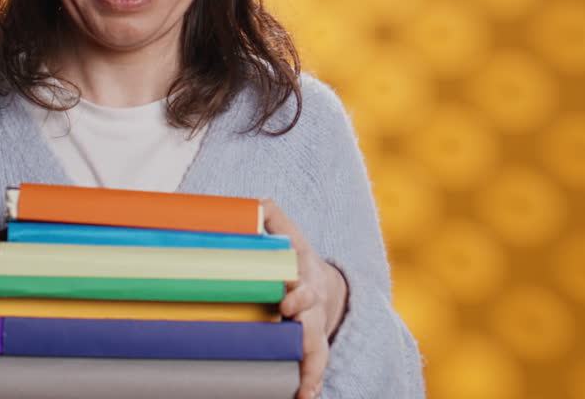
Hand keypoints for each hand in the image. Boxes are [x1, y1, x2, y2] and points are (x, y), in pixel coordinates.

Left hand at [261, 198, 347, 398]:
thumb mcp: (290, 236)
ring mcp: (313, 328)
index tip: (287, 295)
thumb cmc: (296, 260)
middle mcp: (311, 305)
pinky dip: (311, 382)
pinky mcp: (311, 348)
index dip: (296, 288)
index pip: (301, 281)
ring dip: (311, 367)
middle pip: (310, 318)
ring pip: (316, 349)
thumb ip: (274, 219)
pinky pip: (314, 367)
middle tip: (291, 328)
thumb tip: (258, 205)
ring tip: (305, 389)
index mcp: (303, 277)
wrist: (326, 288)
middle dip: (303, 327)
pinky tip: (304, 397)